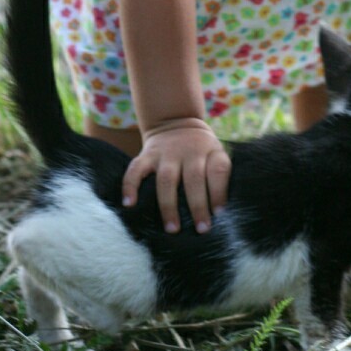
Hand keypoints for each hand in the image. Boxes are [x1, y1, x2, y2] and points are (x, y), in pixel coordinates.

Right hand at [121, 117, 230, 233]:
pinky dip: (130, 186)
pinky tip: (129, 204)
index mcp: (210, 151)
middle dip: (197, 205)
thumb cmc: (201, 151)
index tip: (219, 214)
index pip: (218, 170)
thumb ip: (219, 177)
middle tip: (201, 229)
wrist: (177, 121)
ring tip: (172, 228)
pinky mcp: (147, 154)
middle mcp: (189, 150)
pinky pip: (136, 169)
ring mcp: (166, 152)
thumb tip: (220, 213)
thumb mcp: (216, 154)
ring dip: (169, 205)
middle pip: (194, 178)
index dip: (219, 192)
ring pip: (167, 179)